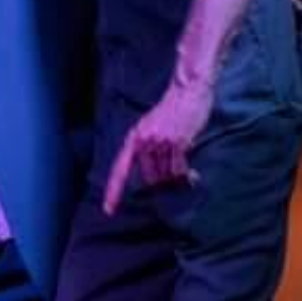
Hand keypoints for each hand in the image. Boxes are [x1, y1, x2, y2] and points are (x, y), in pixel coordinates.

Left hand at [102, 79, 214, 214]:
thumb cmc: (172, 111)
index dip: (114, 191)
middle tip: (177, 178)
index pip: (119, 170)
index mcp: (133, 138)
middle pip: (149, 178)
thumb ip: (147, 148)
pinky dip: (186, 176)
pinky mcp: (177, 142)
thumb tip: (153, 176)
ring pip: (165, 176)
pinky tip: (192, 176)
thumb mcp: (150, 127)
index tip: (109, 210)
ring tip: (187, 175)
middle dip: (163, 182)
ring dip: (177, 179)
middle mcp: (143, 141)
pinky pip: (179, 170)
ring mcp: (160, 142)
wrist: (187, 90)